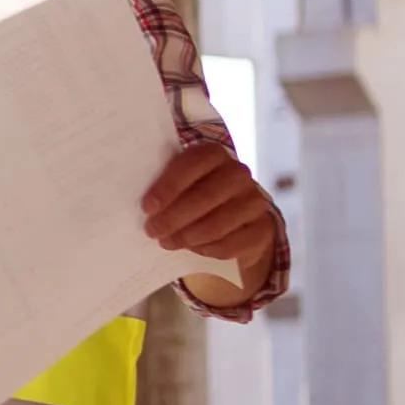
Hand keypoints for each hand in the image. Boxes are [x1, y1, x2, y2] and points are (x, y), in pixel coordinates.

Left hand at [144, 138, 282, 306]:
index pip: (194, 164)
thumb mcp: (180, 185)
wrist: (232, 220)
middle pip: (206, 196)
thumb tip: (141, 206)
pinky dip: (208, 249)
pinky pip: (232, 243)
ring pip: (219, 222)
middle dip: (174, 217)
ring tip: (166, 242)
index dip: (169, 186)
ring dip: (187, 236)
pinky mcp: (263, 228)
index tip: (147, 207)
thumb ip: (164, 186)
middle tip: (152, 230)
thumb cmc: (192, 197)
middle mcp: (238, 173)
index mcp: (214, 154)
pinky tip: (193, 250)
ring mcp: (255, 200)